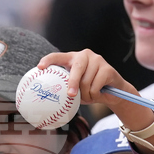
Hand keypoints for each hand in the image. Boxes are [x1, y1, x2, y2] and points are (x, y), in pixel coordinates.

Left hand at [38, 50, 153, 135]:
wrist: (114, 93)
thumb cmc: (91, 90)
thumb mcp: (77, 89)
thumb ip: (66, 88)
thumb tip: (51, 98)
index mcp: (73, 58)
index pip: (58, 56)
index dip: (49, 60)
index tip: (39, 67)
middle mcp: (85, 55)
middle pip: (76, 68)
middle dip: (73, 82)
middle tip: (71, 95)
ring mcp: (97, 60)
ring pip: (87, 81)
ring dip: (87, 94)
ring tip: (90, 96)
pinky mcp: (107, 68)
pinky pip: (96, 86)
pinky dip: (96, 94)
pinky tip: (100, 93)